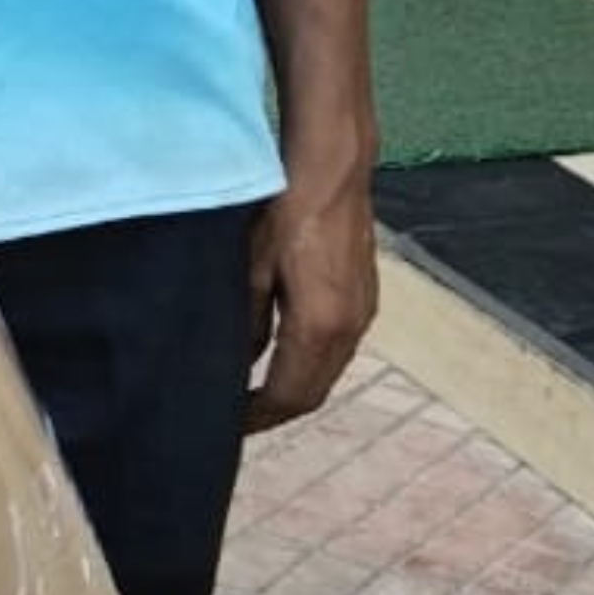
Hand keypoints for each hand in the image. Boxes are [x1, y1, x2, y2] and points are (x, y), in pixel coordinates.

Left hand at [243, 169, 377, 429]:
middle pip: (313, 392)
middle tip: (238, 416)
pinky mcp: (365, 296)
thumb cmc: (285, 210)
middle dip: (275, 410)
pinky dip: (310, 362)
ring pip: (327, 371)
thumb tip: (235, 362)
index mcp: (320, 326)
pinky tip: (281, 354)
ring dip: (295, 387)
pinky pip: (338, 347)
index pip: (289, 395)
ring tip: (254, 391)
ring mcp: (364, 312)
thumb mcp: (248, 268)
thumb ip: (244, 322)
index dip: (257, 417)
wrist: (332, 169)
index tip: (228, 426)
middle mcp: (351, 327)